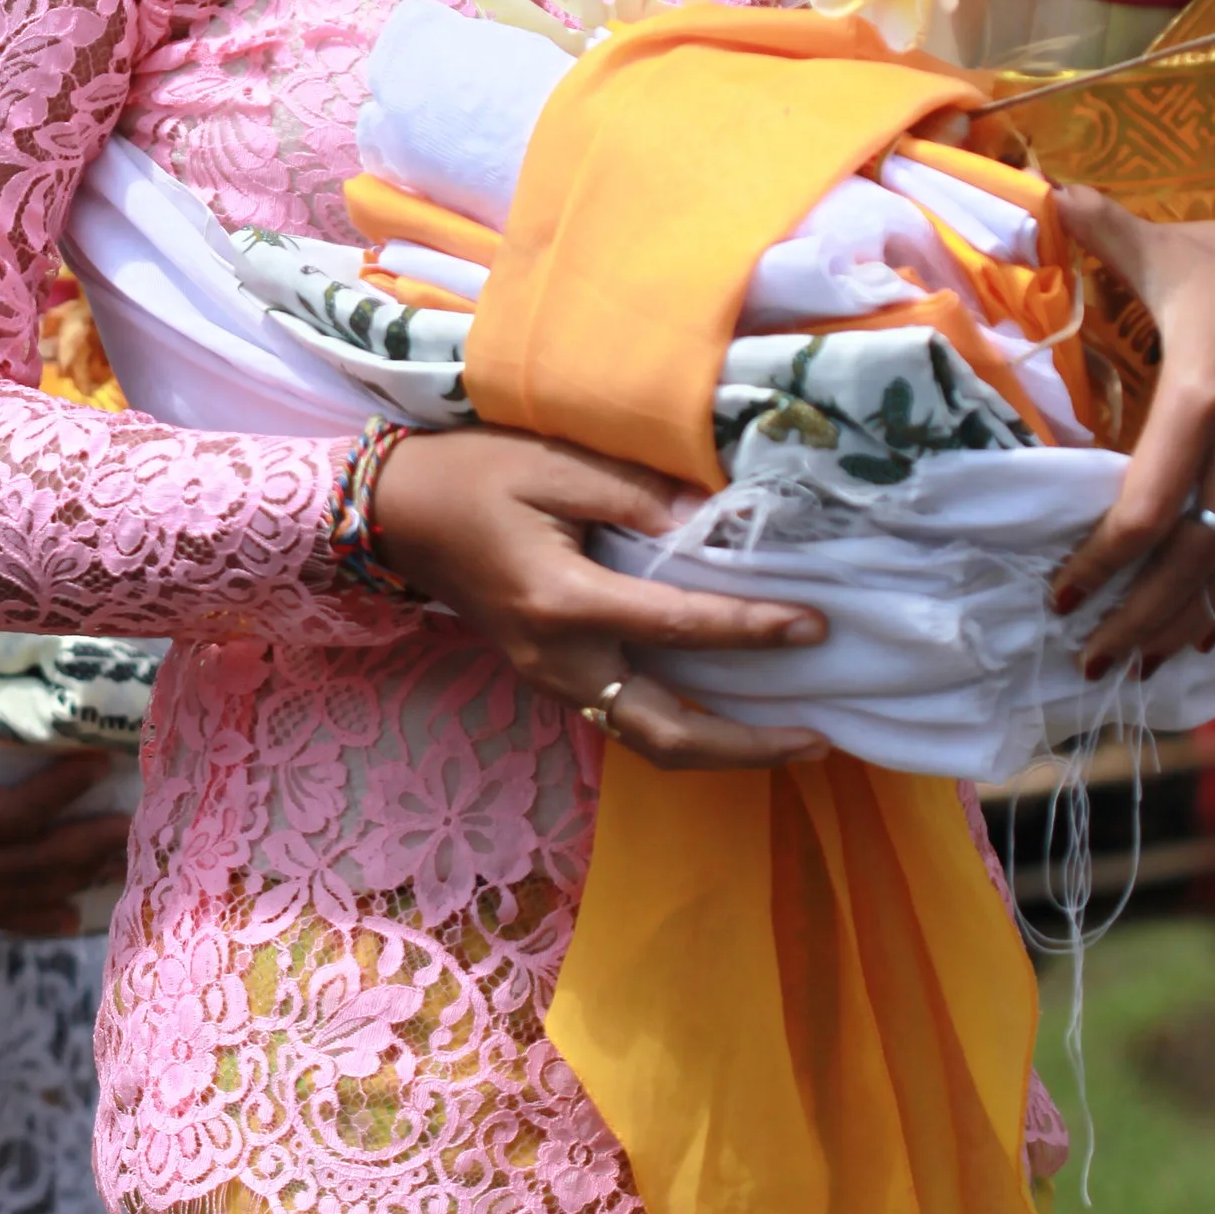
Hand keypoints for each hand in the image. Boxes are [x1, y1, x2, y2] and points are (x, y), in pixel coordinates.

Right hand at [0, 707, 128, 930]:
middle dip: (87, 844)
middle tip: (141, 825)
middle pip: (27, 863)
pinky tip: (66, 918)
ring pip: (15, 895)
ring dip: (73, 880)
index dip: (58, 789)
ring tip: (123, 865)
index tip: (98, 759)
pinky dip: (31, 918)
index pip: (8, 814)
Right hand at [371, 427, 828, 771]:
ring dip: (721, 750)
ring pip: (647, 739)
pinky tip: (729, 712)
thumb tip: (713, 519)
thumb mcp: (551, 463)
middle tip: (820, 738)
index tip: (814, 625)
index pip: (678, 628)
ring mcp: (551, 680)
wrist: (394, 514)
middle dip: (747, 747)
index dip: (752, 629)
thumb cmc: (469, 476)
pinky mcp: (550, 678)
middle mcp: (559, 661)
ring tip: (790, 739)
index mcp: (563, 603)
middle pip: (666, 733)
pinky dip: (685, 728)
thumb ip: (635, 494)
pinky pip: (627, 718)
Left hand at [1048, 187, 1214, 669]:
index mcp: (1206, 394)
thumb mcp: (1183, 254)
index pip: (1143, 509)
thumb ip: (1110, 236)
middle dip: (1135, 620)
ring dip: (1186, 624)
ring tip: (1140, 665)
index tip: (1059, 599)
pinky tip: (1207, 628)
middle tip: (1090, 663)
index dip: (1099, 567)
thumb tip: (1049, 193)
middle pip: (1188, 561)